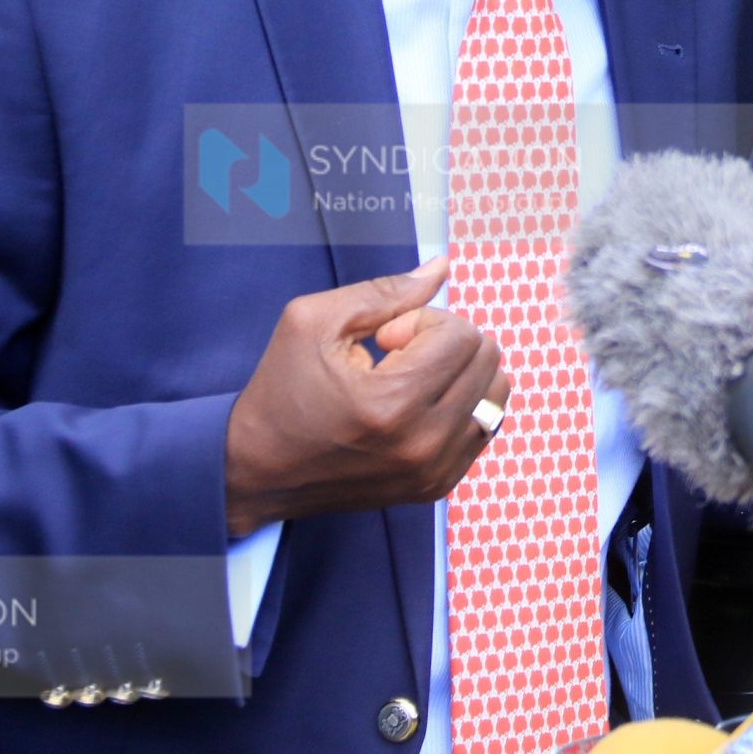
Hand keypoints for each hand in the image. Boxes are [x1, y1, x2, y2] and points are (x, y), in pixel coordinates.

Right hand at [223, 257, 509, 537]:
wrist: (256, 472)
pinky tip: (418, 406)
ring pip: (496, 392)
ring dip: (459, 373)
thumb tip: (443, 267)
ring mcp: (436, 471)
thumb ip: (387, 290)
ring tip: (410, 381)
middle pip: (487, 359)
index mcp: (394, 404)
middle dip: (444, 343)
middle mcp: (424, 444)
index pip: (462, 336)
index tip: (383, 340)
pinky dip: (461, 404)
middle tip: (395, 358)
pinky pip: (485, 425)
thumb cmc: (281, 392)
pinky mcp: (439, 486)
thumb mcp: (314, 322)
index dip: (422, 322)